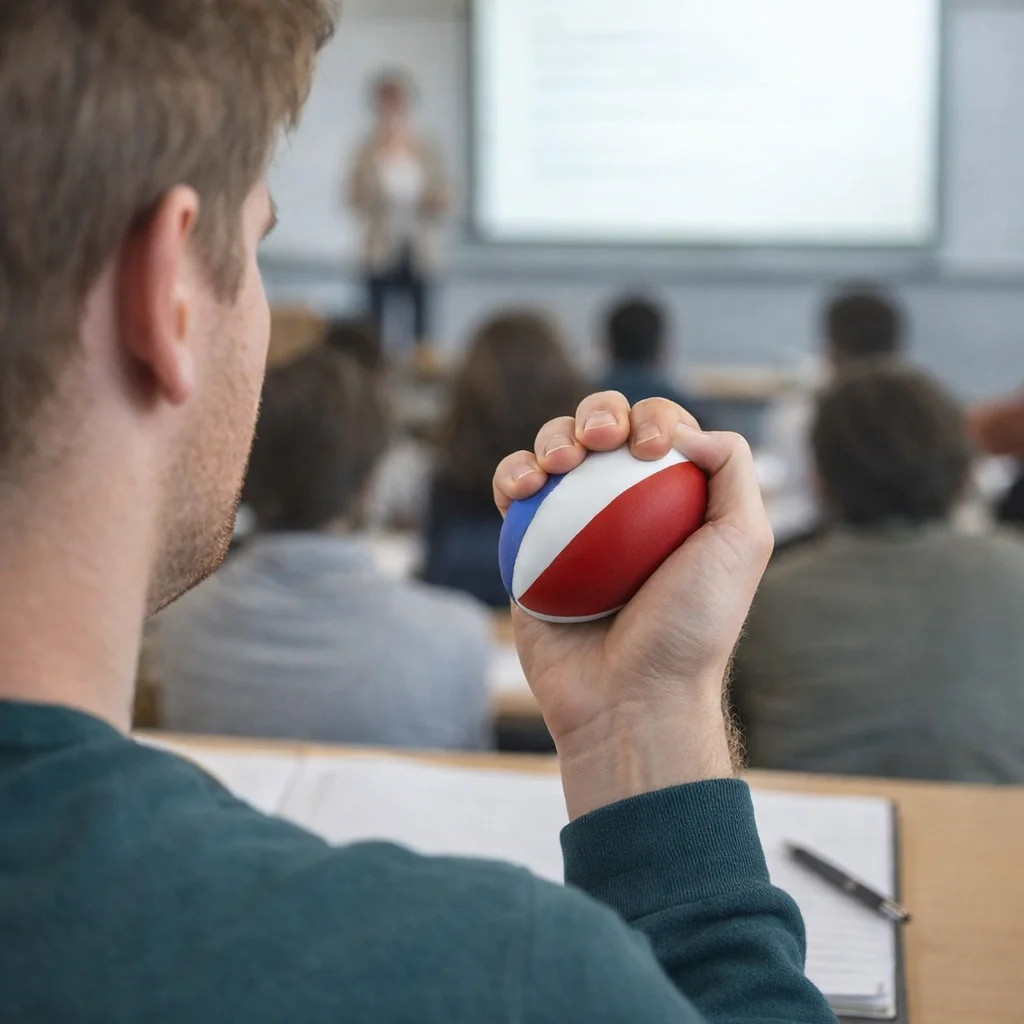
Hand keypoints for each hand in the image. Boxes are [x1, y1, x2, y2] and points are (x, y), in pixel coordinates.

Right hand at [493, 393, 773, 818]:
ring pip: (554, 451)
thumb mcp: (743, 540)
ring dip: (552, 437)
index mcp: (673, 498)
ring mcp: (570, 524)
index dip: (652, 420)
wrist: (629, 697)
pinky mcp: (526, 548)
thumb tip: (685, 429)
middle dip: (598, 413)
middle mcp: (621, 505)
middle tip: (599, 442)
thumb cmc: (691, 625)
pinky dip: (512, 477)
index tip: (649, 451)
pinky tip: (522, 490)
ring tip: (556, 466)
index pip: (659, 430)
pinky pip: (513, 495)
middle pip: (603, 428)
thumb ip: (732, 467)